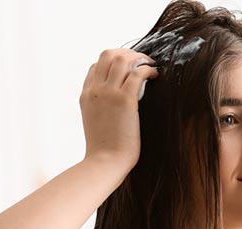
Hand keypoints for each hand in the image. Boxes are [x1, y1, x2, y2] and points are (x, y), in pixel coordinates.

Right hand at [79, 48, 159, 169]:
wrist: (104, 162)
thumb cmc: (104, 150)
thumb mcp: (95, 123)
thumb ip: (101, 108)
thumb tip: (116, 106)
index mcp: (86, 95)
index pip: (96, 66)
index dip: (113, 62)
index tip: (129, 68)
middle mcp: (95, 90)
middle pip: (108, 54)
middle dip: (127, 53)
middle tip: (142, 61)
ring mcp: (108, 93)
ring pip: (122, 59)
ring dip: (139, 58)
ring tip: (150, 65)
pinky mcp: (124, 100)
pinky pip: (137, 73)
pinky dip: (148, 69)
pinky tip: (155, 75)